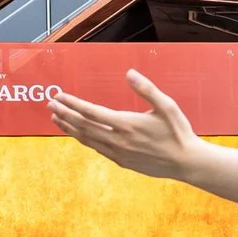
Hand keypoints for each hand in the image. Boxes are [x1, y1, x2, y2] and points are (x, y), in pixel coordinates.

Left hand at [49, 71, 210, 182]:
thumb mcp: (167, 106)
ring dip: (70, 128)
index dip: (72, 104)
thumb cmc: (178, 132)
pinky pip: (97, 149)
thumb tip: (129, 73)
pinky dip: (84, 140)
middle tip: (50, 105)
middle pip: (83, 126)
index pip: (91, 112)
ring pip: (87, 139)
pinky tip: (78, 134)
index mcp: (127, 124)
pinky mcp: (122, 162)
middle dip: (65, 114)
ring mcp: (118, 153)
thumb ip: (147, 89)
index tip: (59, 96)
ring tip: (56, 119)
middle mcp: (119, 140)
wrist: (186, 163)